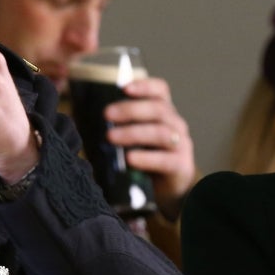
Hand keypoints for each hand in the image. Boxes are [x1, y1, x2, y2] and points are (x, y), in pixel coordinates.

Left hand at [106, 77, 197, 219]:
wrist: (173, 188)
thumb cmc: (151, 158)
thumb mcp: (139, 138)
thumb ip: (124, 125)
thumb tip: (93, 118)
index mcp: (165, 113)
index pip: (161, 91)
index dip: (145, 86)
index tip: (124, 88)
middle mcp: (176, 125)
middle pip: (158, 109)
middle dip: (130, 110)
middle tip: (107, 114)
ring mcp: (181, 145)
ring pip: (161, 133)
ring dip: (133, 133)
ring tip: (111, 137)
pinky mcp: (180, 166)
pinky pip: (165, 160)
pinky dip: (146, 158)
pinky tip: (129, 159)